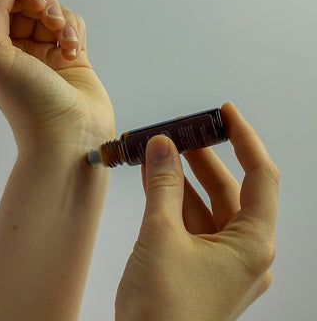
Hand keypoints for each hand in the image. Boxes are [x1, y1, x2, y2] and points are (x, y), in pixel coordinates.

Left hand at [0, 0, 113, 154]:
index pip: (6, 3)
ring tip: (67, 43)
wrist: (68, 135)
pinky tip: (75, 51)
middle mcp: (22, 50)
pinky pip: (75, 27)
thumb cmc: (29, 103)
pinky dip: (77, 32)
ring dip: (64, 20)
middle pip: (33, 4)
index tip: (33, 5)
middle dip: (44, 6)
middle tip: (51, 23)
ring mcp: (50, 55)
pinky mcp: (75, 59)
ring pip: (57, 13)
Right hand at [115, 102, 278, 320]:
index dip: (244, 139)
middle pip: (230, 188)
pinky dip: (173, 199)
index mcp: (251, 243)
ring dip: (183, 177)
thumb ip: (164, 185)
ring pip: (206, 204)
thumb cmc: (164, 309)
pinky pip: (190, 221)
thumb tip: (162, 146)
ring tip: (162, 150)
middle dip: (205, 158)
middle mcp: (242, 250)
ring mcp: (219, 259)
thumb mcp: (161, 234)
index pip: (260, 176)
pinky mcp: (198, 265)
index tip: (226, 114)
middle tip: (184, 131)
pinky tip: (154, 179)